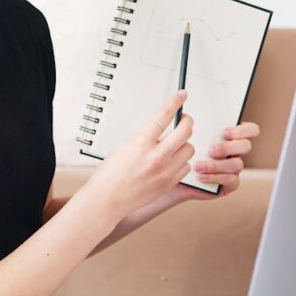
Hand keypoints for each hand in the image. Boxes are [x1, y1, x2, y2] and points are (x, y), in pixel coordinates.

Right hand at [82, 90, 195, 223]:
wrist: (107, 199)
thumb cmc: (110, 174)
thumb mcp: (125, 146)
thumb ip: (146, 138)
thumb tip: (162, 130)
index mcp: (141, 142)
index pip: (164, 116)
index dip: (175, 103)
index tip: (182, 96)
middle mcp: (156, 156)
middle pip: (185, 131)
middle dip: (187, 121)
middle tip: (184, 120)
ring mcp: (164, 171)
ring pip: (189, 149)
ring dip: (183, 144)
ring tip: (174, 145)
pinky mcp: (168, 183)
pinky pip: (186, 167)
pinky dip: (181, 161)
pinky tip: (172, 161)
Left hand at [176, 121, 259, 201]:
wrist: (171, 175)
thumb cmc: (179, 151)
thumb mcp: (183, 135)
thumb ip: (191, 124)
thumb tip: (191, 116)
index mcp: (229, 135)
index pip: (250, 129)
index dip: (242, 130)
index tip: (223, 133)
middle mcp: (235, 151)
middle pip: (246, 146)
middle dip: (228, 148)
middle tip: (209, 151)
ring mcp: (234, 168)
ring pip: (237, 164)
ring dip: (216, 165)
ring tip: (197, 166)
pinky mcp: (230, 184)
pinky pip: (231, 180)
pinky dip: (215, 177)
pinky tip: (200, 176)